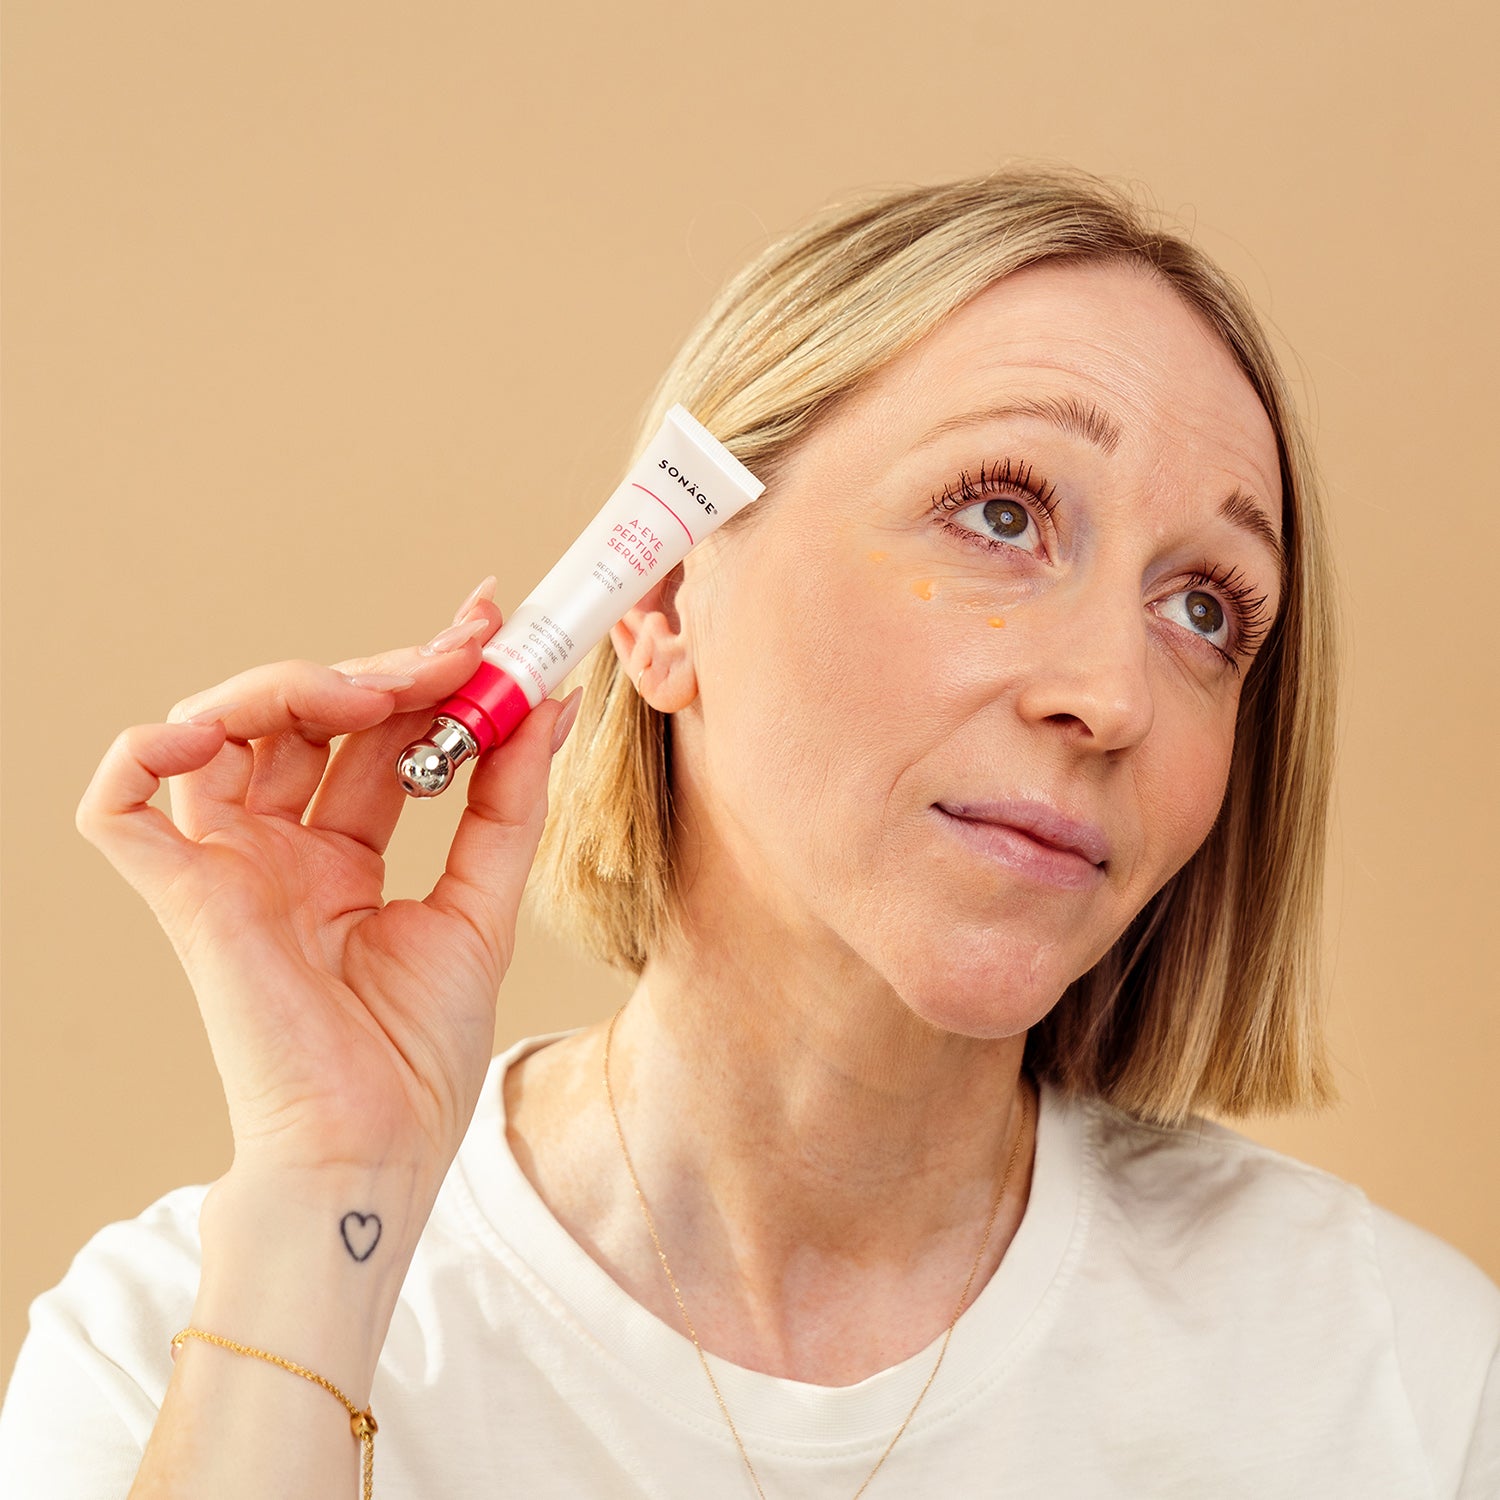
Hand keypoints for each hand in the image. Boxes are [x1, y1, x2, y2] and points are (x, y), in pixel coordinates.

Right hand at [74, 581, 580, 1186]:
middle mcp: (280, 854)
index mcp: (342, 861)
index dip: (425, 675)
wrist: (375, 1148)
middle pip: (310, 721)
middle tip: (463, 647)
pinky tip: (225, 726)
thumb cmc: (418, 1053)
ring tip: (389, 689)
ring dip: (304, 686)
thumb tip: (550, 703)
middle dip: (389, 669)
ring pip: (226, 730)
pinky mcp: (183, 897)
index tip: (490, 626)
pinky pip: (122, 803)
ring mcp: (228, 870)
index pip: (375, 738)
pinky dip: (151, 749)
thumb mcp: (483, 905)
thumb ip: (508, 802)